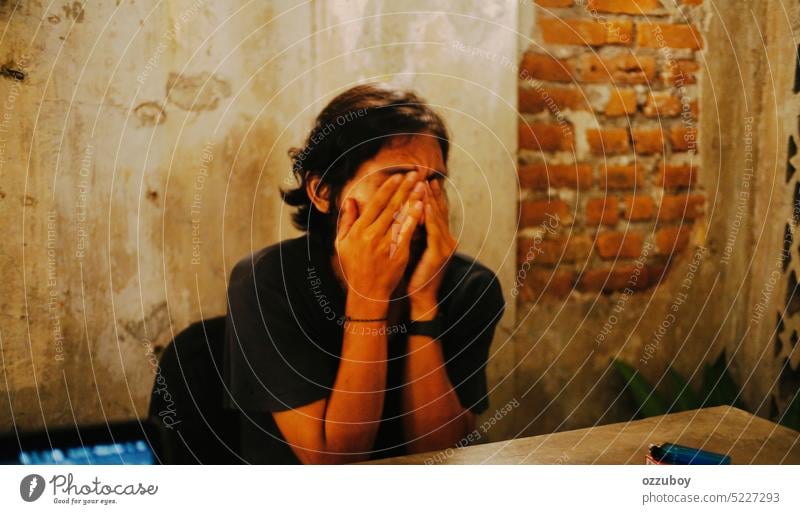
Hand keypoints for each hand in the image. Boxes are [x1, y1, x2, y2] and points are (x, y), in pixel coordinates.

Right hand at [335, 172, 425, 307]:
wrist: (367, 292)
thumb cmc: (354, 267)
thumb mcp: (342, 243)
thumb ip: (347, 220)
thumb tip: (350, 200)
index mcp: (358, 230)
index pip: (375, 203)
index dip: (388, 188)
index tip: (398, 176)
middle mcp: (371, 235)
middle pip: (391, 206)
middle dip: (404, 187)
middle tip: (415, 173)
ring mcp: (385, 244)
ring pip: (401, 216)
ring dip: (412, 198)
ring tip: (422, 185)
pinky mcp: (398, 253)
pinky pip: (408, 231)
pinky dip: (415, 218)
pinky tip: (422, 206)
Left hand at [408, 179, 455, 319]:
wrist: (420, 297)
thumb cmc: (413, 273)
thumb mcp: (412, 247)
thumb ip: (411, 230)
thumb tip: (401, 213)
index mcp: (440, 237)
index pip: (435, 211)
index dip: (430, 195)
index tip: (422, 180)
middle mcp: (447, 239)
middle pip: (438, 210)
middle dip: (431, 192)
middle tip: (423, 176)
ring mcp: (446, 246)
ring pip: (437, 217)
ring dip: (430, 200)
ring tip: (423, 184)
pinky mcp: (440, 253)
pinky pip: (434, 231)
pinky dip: (430, 217)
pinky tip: (425, 205)